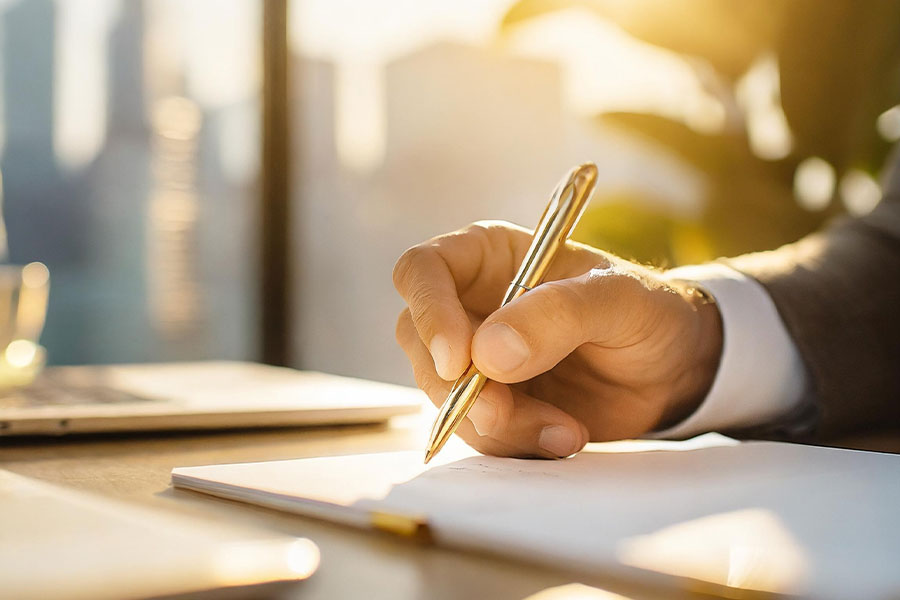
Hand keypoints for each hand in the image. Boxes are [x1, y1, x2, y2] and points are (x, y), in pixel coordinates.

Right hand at [393, 221, 722, 457]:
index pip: (421, 271)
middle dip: (457, 387)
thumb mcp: (619, 300)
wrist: (673, 371)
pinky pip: (476, 432)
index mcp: (488, 258)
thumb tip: (487, 353)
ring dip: (497, 424)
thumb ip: (559, 314)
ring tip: (565, 429)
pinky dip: (516, 444)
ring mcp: (477, 359)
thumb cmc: (647, 313)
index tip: (458, 360)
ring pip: (444, 396)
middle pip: (417, 342)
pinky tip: (564, 435)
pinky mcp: (493, 405)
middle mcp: (470, 305)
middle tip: (505, 412)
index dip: (428, 312)